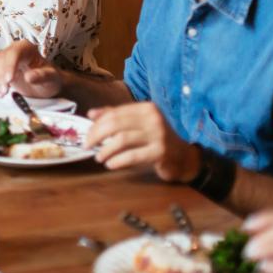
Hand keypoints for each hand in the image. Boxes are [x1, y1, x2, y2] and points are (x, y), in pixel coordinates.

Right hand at [0, 39, 61, 97]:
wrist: (45, 85)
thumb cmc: (49, 79)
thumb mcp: (51, 79)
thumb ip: (42, 76)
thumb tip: (29, 76)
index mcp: (28, 49)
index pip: (14, 52)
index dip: (9, 65)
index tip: (9, 80)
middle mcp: (15, 50)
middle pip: (1, 57)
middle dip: (0, 75)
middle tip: (5, 91)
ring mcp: (6, 57)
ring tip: (2, 92)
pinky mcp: (0, 66)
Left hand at [85, 102, 201, 182]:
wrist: (185, 158)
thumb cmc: (157, 140)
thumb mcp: (138, 125)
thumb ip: (117, 117)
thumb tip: (91, 113)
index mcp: (146, 108)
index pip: (115, 113)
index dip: (97, 124)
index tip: (87, 135)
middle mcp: (153, 118)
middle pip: (116, 124)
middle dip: (97, 135)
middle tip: (88, 145)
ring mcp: (158, 134)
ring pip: (122, 139)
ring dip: (106, 149)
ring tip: (99, 157)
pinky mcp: (161, 152)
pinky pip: (132, 155)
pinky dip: (118, 160)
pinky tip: (111, 164)